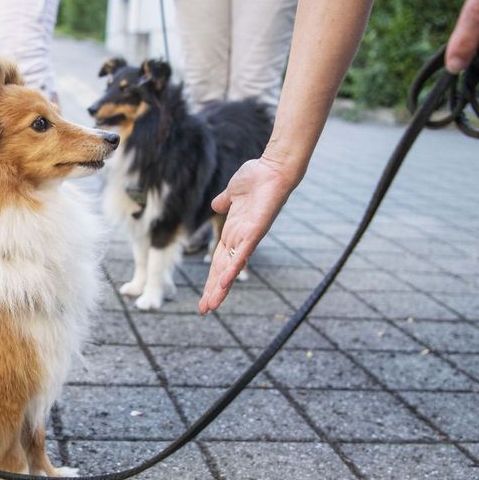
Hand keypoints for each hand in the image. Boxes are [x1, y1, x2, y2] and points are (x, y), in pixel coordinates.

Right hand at [199, 154, 300, 313]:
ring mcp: (249, 237)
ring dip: (220, 287)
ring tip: (212, 305)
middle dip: (213, 291)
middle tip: (204, 310)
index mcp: (234, 232)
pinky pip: (242, 253)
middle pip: (223, 270)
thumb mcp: (232, 193)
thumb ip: (224, 202)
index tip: (205, 294)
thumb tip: (216, 205)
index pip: (220, 261)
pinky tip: (224, 283)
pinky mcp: (255, 232)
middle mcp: (241, 239)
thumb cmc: (256, 178)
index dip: (211, 278)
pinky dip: (233, 269)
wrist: (274, 169)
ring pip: (231, 268)